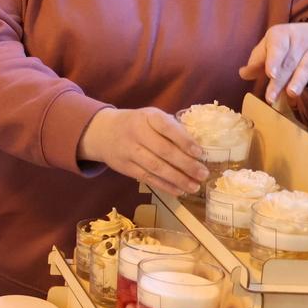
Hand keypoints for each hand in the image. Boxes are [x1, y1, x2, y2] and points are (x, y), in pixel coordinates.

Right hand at [78, 107, 207, 195]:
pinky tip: (179, 190)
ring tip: (195, 186)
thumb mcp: (152, 117)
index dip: (184, 141)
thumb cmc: (138, 124)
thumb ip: (172, 129)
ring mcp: (129, 151)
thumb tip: (198, 149)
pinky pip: (147, 178)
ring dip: (177, 179)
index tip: (200, 153)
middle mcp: (137, 132)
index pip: (167, 128)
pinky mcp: (125, 167)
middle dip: (186, 164)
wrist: (104, 132)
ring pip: (155, 167)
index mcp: (148, 117)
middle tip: (203, 174)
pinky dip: (164, 186)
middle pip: (163, 151)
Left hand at [239, 23, 307, 102]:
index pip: (276, 48)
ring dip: (299, 80)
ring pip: (306, 66)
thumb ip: (257, 61)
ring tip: (292, 93)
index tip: (270, 74)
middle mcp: (299, 40)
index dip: (273, 60)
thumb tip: (243, 74)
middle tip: (270, 98)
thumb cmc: (286, 45)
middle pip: (288, 63)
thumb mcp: (269, 47)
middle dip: (279, 81)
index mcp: (280, 35)